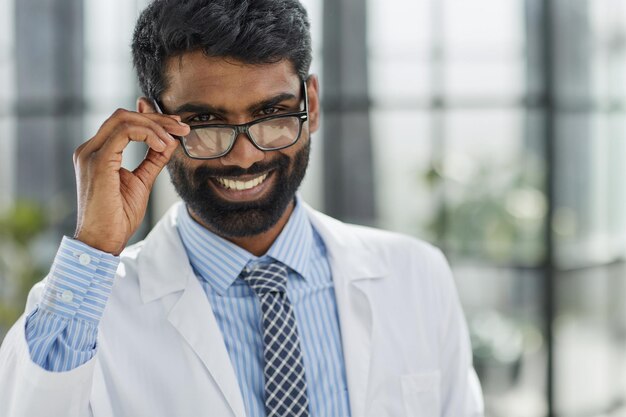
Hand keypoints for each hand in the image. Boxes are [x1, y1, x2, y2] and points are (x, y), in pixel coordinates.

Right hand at [72, 108, 189, 254]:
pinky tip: (162, 146)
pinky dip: (148, 135)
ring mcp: (91, 154)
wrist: (103, 242)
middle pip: (124, 115)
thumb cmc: (118, 218)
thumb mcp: (142, 182)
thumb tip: (170, 141)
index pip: (123, 122)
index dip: (151, 118)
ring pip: (124, 119)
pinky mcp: (98, 162)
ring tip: (174, 139)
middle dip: (157, 118)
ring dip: (155, 126)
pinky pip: (124, 132)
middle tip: (182, 127)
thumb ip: (153, 160)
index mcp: (97, 153)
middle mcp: (90, 149)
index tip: (176, 125)